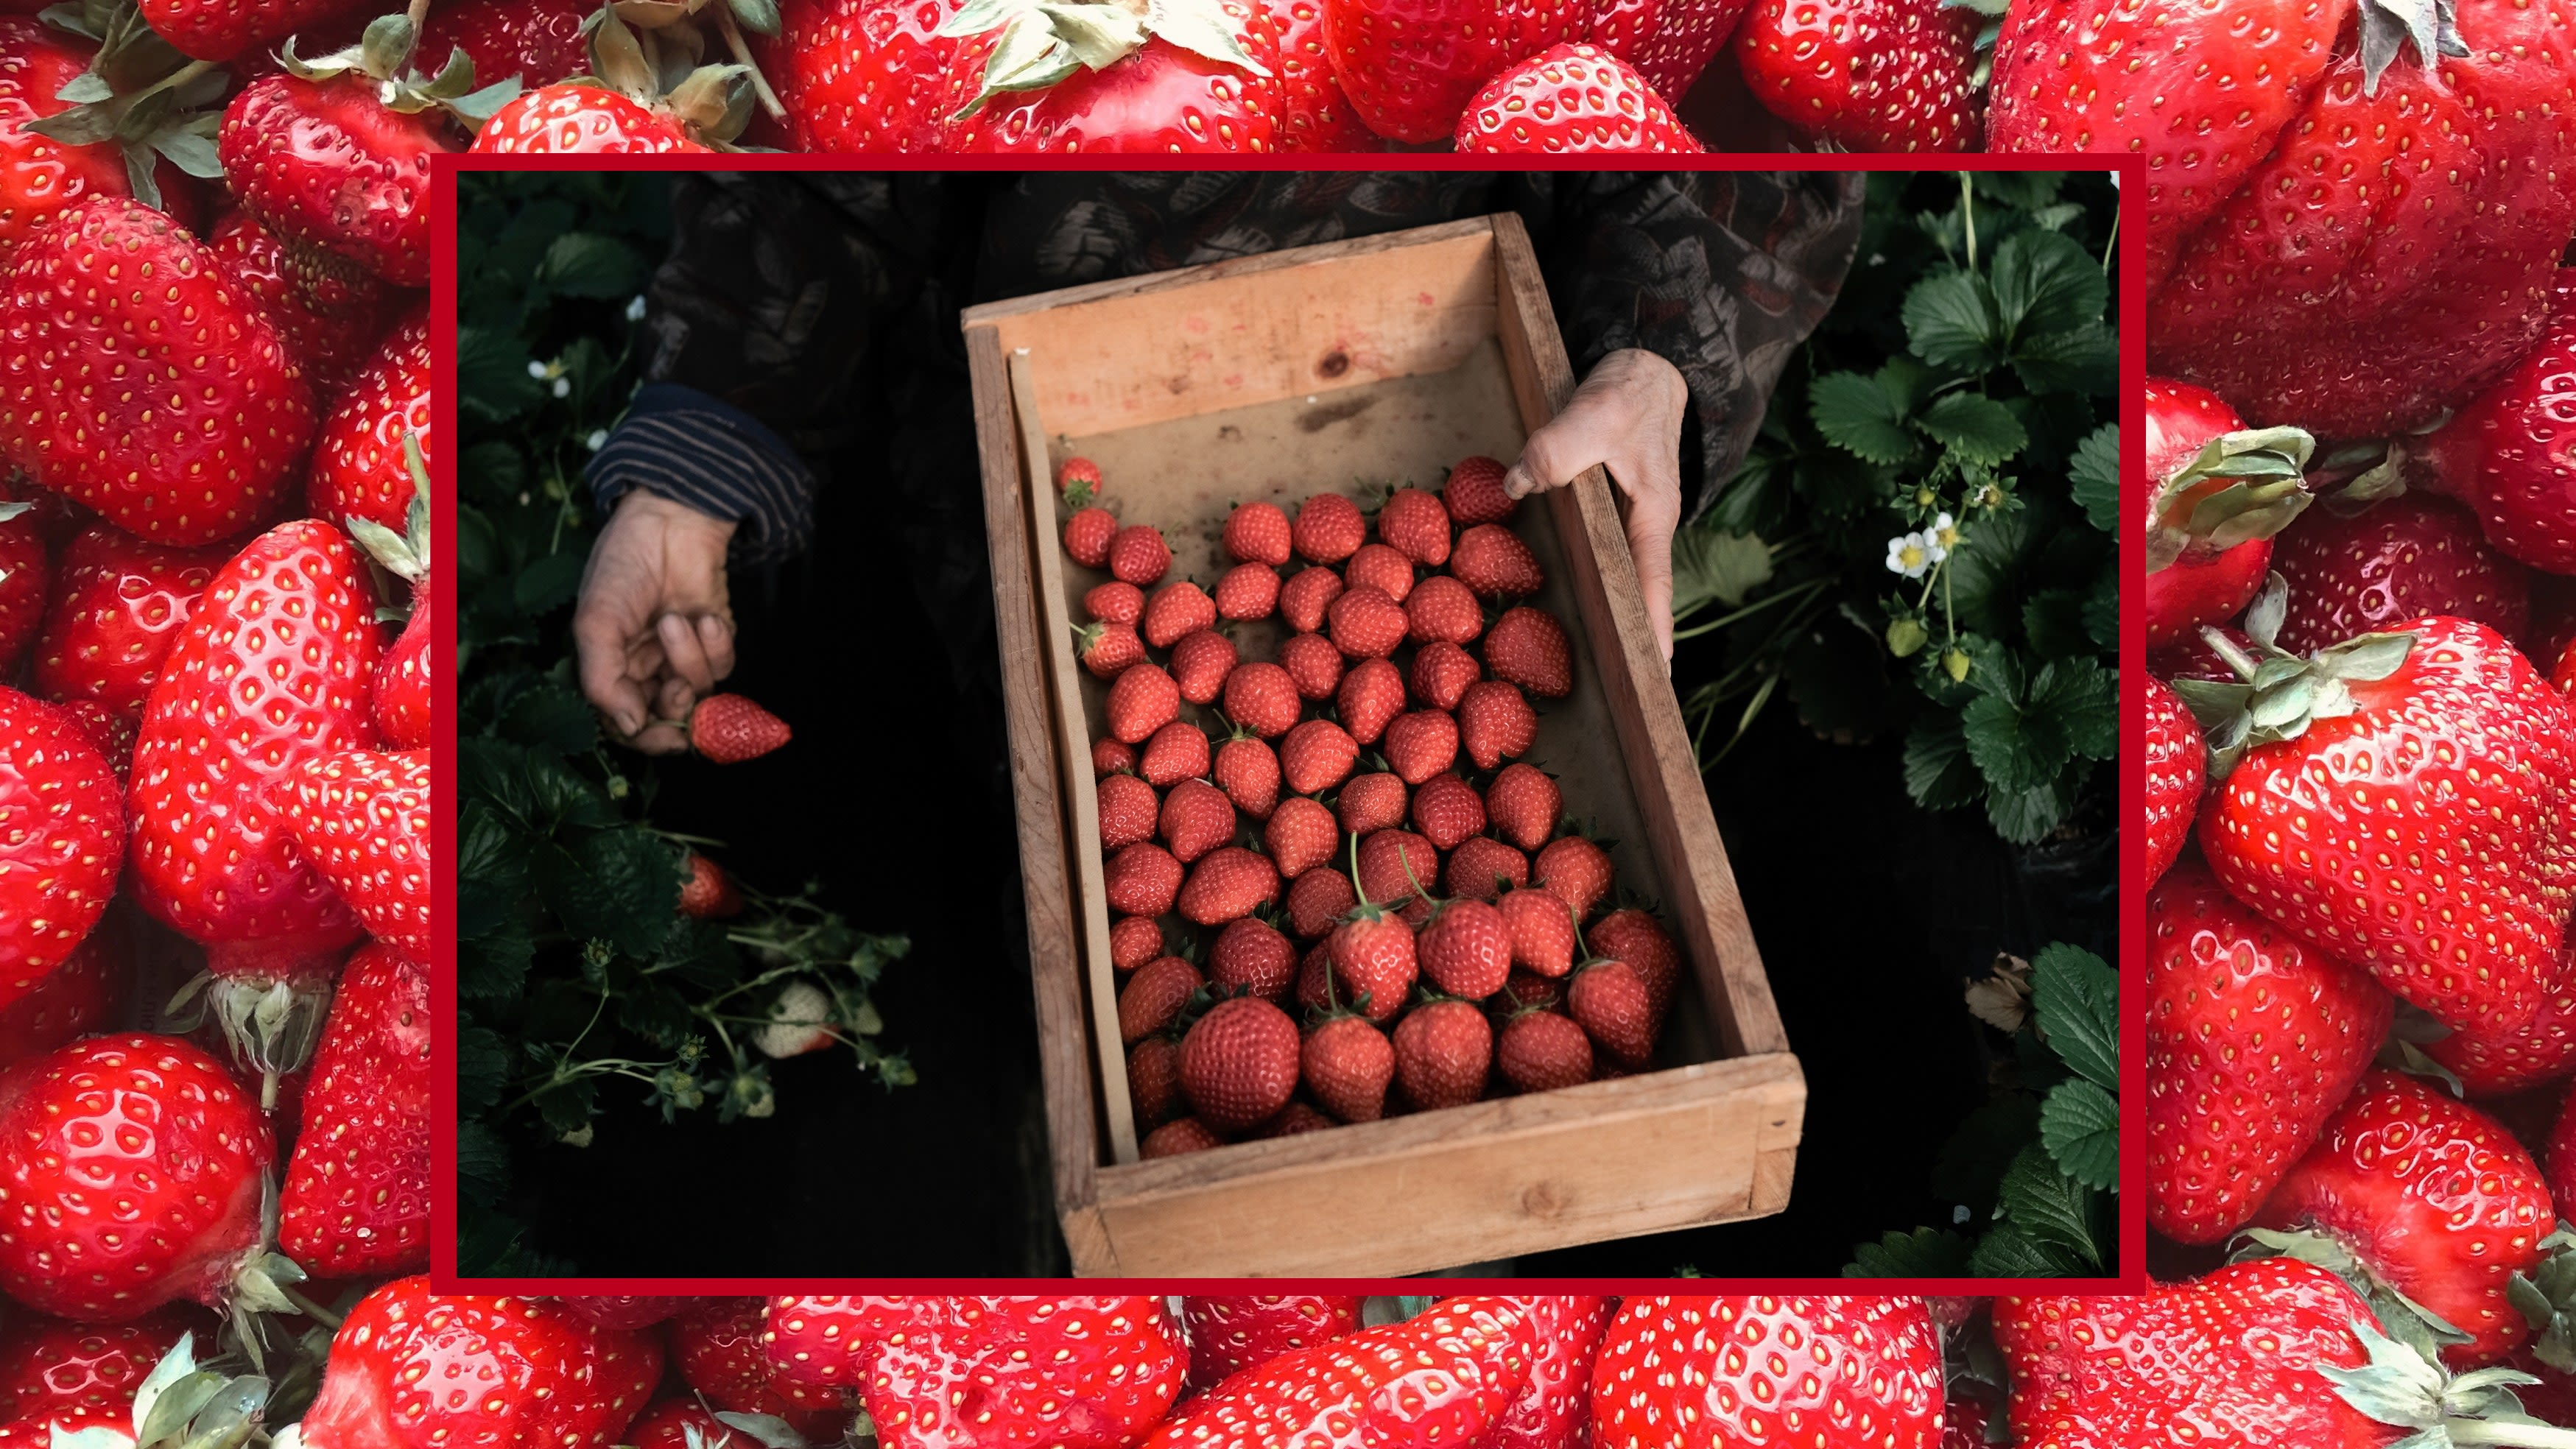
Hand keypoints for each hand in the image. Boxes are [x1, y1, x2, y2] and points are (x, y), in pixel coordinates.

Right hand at [573, 490, 738, 752]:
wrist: (668, 520)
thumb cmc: (623, 565)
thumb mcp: (595, 622)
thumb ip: (603, 680)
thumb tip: (628, 726)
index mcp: (611, 669)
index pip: (626, 724)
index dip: (644, 738)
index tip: (658, 735)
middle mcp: (647, 669)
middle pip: (667, 720)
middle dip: (674, 710)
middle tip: (674, 687)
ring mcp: (682, 655)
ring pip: (698, 691)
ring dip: (690, 660)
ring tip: (677, 620)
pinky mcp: (715, 640)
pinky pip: (724, 665)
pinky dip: (716, 644)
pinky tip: (706, 617)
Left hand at [1501, 348, 1688, 663]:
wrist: (1644, 367)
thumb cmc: (1631, 393)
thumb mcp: (1597, 413)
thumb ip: (1557, 450)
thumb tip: (1515, 486)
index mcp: (1652, 516)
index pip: (1653, 584)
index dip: (1653, 629)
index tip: (1656, 674)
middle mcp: (1642, 529)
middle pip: (1639, 597)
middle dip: (1634, 644)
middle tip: (1630, 696)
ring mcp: (1625, 525)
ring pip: (1617, 581)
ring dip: (1610, 621)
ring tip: (1600, 673)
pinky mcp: (1604, 514)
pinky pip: (1596, 558)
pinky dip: (1586, 584)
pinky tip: (1567, 610)